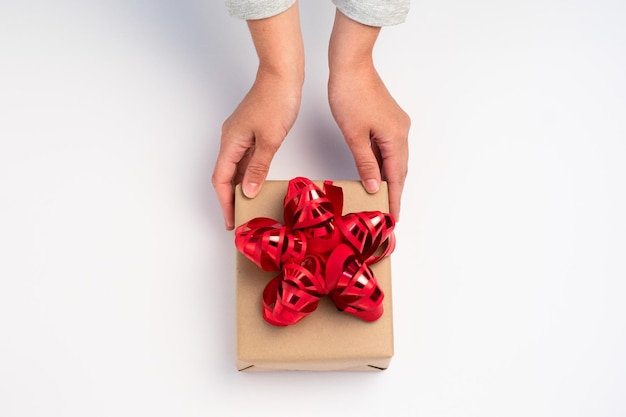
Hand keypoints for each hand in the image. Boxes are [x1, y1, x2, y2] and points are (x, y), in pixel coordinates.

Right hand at [212, 3, 303, 229]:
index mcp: (230, 142)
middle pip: (225, 176)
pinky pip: (246, 159)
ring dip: (240, 188)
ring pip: (236, 168)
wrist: (282, 74)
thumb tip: (247, 191)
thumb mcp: (270, 139)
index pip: (221, 180)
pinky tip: (257, 184)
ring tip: (249, 208)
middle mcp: (231, 140)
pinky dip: (249, 174)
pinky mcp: (251, 132)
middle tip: (239, 219)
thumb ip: (258, 167)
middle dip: (230, 199)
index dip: (225, 202)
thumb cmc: (276, 101)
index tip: (231, 220)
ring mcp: (241, 135)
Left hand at [328, 10, 409, 220]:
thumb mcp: (354, 135)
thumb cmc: (350, 95)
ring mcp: (396, 125)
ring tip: (380, 199)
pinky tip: (374, 173)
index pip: (397, 178)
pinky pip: (388, 148)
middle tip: (387, 214)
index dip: (395, 199)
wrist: (351, 66)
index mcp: (395, 138)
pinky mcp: (388, 120)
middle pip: (399, 170)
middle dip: (394, 192)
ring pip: (394, 159)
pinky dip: (383, 163)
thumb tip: (374, 187)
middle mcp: (401, 132)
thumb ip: (365, 164)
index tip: (394, 218)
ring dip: (388, 178)